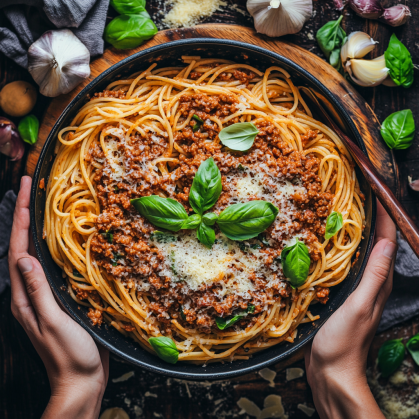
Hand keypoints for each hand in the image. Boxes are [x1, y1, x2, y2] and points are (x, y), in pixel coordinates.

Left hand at [8, 176, 108, 418]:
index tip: (25, 191)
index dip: (20, 219)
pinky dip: (52, 245)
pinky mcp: (58, 297)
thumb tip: (27, 259)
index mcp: (23, 297)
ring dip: (35, 227)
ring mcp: (43, 294)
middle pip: (22, 246)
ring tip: (40, 203)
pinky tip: (61, 237)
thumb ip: (38, 292)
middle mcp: (29, 292)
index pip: (18, 250)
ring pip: (36, 253)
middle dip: (23, 215)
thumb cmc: (69, 355)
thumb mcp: (54, 323)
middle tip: (30, 187)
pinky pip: (51, 265)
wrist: (81, 379)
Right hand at [305, 201, 396, 418]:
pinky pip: (346, 264)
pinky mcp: (342, 295)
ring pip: (361, 252)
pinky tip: (328, 243)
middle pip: (377, 244)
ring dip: (356, 231)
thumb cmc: (344, 341)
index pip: (387, 242)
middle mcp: (372, 283)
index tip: (374, 192)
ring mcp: (357, 289)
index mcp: (380, 282)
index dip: (383, 216)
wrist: (330, 371)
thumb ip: (374, 275)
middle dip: (371, 218)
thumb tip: (388, 243)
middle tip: (357, 196)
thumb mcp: (359, 305)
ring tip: (343, 212)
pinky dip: (342, 249)